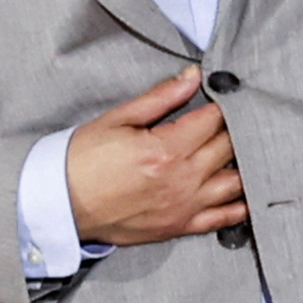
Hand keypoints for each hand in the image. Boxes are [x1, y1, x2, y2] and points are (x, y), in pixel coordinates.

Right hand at [63, 64, 242, 248]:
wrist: (58, 205)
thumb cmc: (80, 162)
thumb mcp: (116, 120)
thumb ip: (159, 98)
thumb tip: (192, 76)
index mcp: (165, 149)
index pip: (214, 119)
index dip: (222, 104)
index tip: (223, 97)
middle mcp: (181, 179)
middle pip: (229, 147)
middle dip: (234, 129)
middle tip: (232, 120)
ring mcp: (183, 206)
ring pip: (236, 181)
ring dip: (243, 163)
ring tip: (239, 151)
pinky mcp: (179, 226)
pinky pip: (223, 217)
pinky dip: (240, 205)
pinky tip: (244, 191)